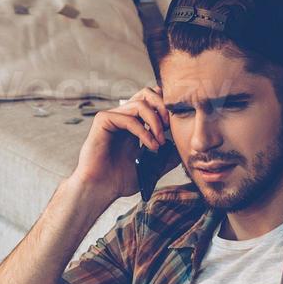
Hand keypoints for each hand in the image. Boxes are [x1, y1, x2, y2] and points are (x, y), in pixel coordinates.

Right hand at [64, 86, 170, 207]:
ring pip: (140, 103)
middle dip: (163, 107)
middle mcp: (123, 117)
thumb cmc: (120, 181)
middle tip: (170, 127)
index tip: (174, 129)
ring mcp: (112, 117)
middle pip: (147, 93)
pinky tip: (151, 146)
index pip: (152, 101)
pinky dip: (143, 131)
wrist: (100, 190)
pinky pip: (129, 118)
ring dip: (156, 122)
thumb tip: (182, 147)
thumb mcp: (152, 167)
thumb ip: (166, 156)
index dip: (166, 109)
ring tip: (160, 142)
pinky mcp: (103, 121)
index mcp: (133, 123)